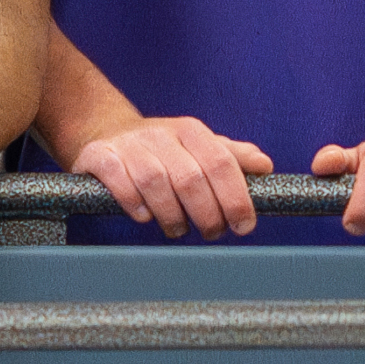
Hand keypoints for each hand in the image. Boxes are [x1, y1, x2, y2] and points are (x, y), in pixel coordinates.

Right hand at [67, 113, 271, 238]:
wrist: (108, 133)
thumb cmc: (162, 150)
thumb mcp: (199, 148)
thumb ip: (232, 157)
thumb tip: (264, 166)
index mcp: (191, 131)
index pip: (221, 164)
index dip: (236, 198)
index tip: (243, 225)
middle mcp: (161, 134)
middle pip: (191, 178)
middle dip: (206, 214)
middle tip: (211, 232)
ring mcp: (129, 145)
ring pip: (155, 182)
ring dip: (171, 215)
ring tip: (178, 229)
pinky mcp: (100, 156)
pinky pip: (119, 181)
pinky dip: (134, 203)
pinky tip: (145, 216)